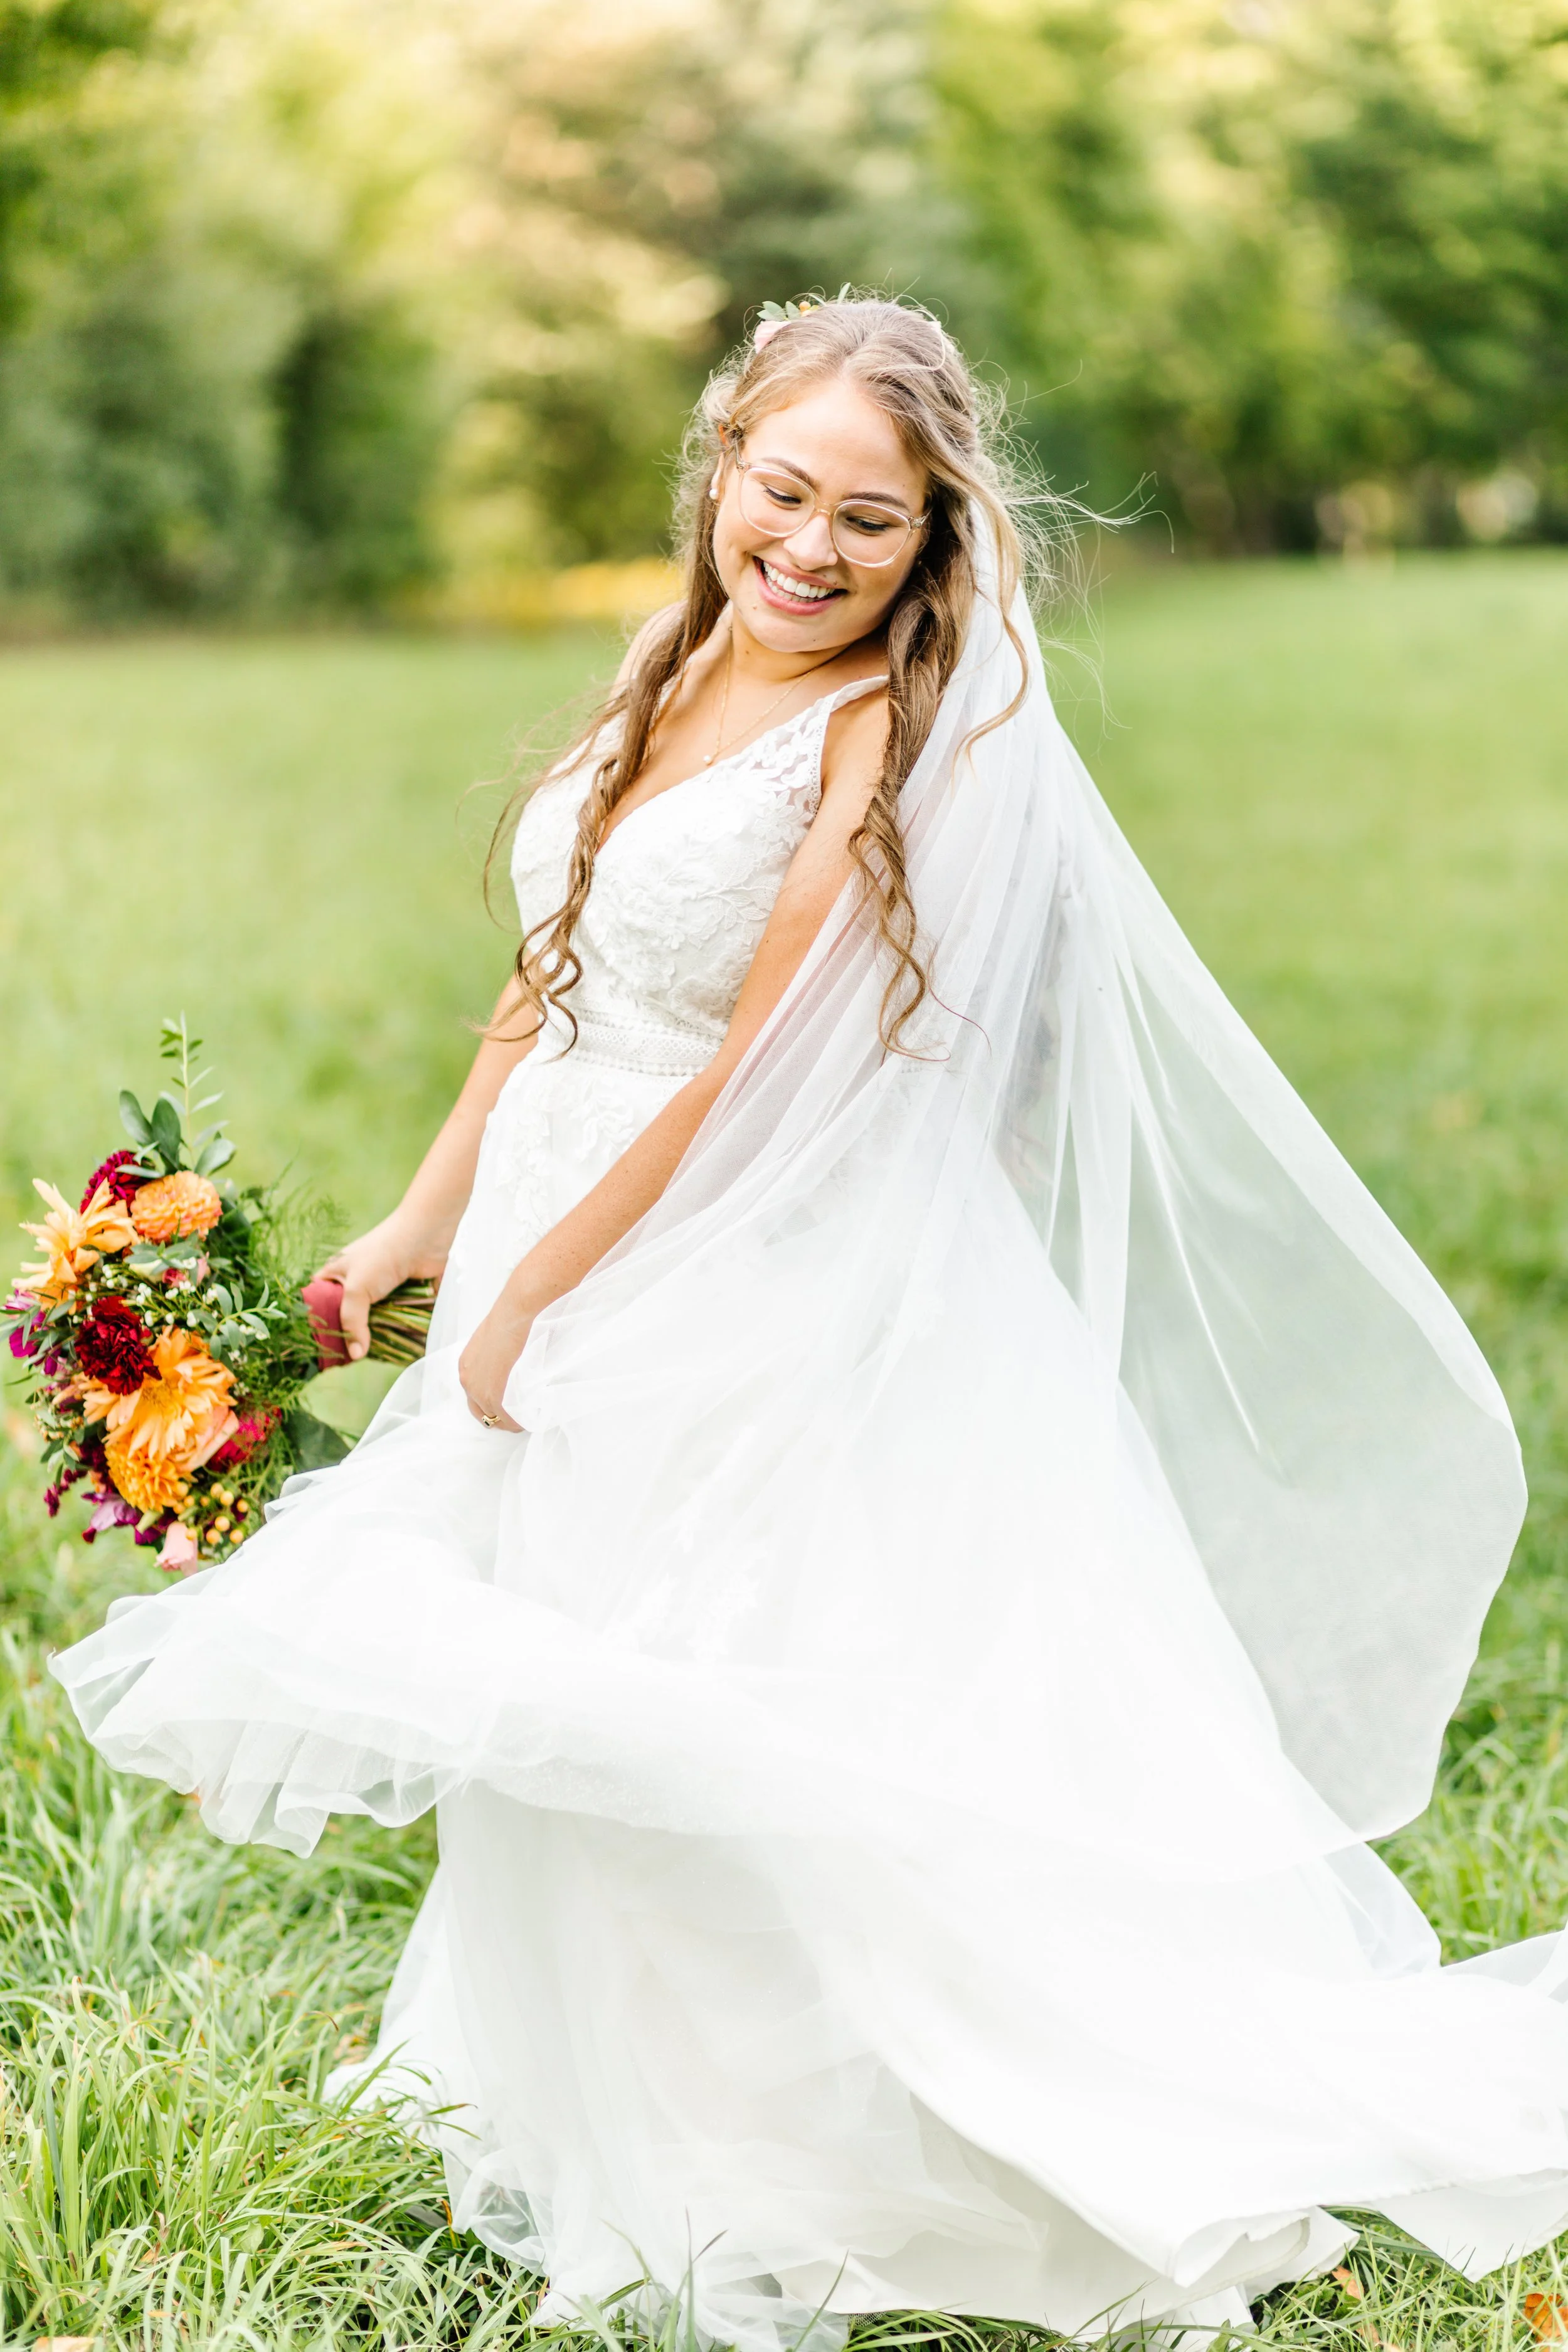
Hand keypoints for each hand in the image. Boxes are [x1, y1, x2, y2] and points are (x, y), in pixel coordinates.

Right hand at [316, 1214, 447, 1362]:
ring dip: (373, 1339)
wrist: (426, 1234)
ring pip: (371, 1322)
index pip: (317, 1307)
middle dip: (347, 1338)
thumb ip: (352, 1322)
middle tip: (344, 1364)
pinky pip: (394, 1320)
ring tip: (368, 1361)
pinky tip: (393, 1352)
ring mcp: (379, 1292)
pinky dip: (395, 1332)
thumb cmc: (383, 1254)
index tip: (318, 1353)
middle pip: (345, 1319)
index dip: (317, 1328)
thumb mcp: (357, 1288)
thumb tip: (355, 1354)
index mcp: (335, 1277)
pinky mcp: (402, 1297)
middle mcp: (354, 1285)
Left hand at [459, 1293, 532, 1431]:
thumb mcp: (493, 1340)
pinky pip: (505, 1418)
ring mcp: (477, 1389)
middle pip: (479, 1412)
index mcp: (465, 1366)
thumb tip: (509, 1363)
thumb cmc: (509, 1320)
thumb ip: (494, 1356)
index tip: (506, 1406)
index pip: (473, 1395)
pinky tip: (529, 1420)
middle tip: (515, 1419)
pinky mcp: (492, 1394)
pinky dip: (517, 1422)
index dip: (490, 1404)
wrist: (512, 1316)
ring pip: (493, 1417)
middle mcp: (466, 1379)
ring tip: (525, 1421)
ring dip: (509, 1422)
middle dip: (497, 1418)